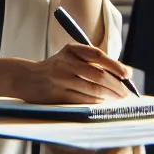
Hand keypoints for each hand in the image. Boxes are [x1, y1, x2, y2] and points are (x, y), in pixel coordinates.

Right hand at [8, 45, 132, 104]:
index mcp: (71, 50)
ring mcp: (61, 80)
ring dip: (109, 96)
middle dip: (116, 85)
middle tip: (126, 92)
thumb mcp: (69, 57)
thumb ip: (91, 61)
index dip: (115, 65)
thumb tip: (121, 73)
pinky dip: (95, 102)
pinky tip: (102, 103)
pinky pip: (82, 100)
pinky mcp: (57, 95)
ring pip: (92, 89)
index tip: (127, 74)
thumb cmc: (55, 68)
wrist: (26, 78)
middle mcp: (66, 63)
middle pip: (98, 75)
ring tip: (118, 98)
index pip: (98, 56)